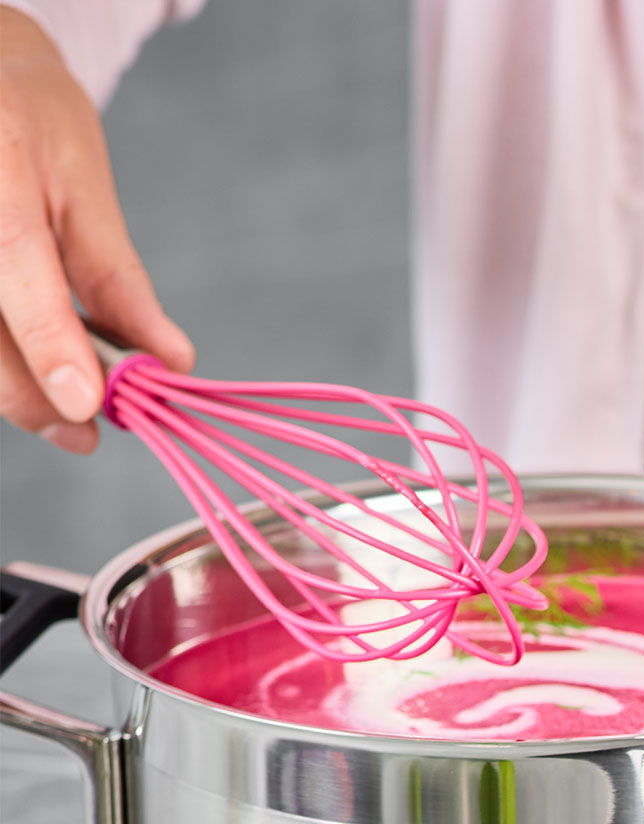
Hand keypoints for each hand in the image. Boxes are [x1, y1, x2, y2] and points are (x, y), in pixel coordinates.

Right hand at [0, 5, 191, 452]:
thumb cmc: (28, 117)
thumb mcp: (83, 183)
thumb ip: (117, 277)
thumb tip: (170, 359)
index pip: (16, 264)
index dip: (50, 342)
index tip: (86, 404)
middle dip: (31, 392)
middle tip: (85, 431)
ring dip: (15, 383)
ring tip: (66, 403)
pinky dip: (1, 354)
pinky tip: (32, 363)